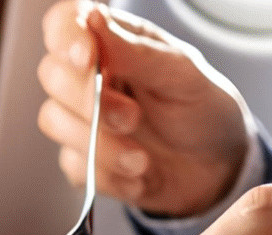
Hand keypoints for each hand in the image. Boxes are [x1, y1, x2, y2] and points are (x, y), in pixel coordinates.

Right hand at [37, 1, 249, 216]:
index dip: (66, 37)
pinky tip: (140, 178)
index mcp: (114, 44)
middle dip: (90, 102)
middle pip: (52, 75)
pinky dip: (109, 177)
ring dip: (100, 146)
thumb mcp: (184, 76)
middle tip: (133, 118)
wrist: (220, 167)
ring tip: (142, 160)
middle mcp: (91, 77)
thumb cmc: (204, 111)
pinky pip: (75, 167)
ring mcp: (85, 120)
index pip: (66, 24)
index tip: (86, 58)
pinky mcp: (87, 160)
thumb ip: (138, 52)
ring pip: (55, 122)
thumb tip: (95, 19)